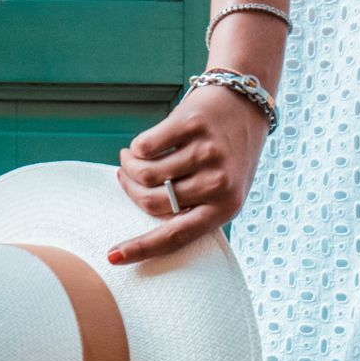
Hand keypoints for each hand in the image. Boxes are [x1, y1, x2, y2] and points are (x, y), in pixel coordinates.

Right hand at [108, 83, 270, 264]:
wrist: (245, 103)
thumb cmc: (228, 154)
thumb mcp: (223, 190)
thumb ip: (193, 208)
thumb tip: (145, 224)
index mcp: (226, 208)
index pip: (177, 236)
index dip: (142, 248)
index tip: (114, 257)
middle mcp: (218, 183)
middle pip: (152, 202)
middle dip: (130, 191)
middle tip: (125, 177)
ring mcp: (206, 153)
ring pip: (144, 173)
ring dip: (129, 167)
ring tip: (130, 159)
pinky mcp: (192, 125)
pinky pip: (145, 146)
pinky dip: (136, 148)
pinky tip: (141, 146)